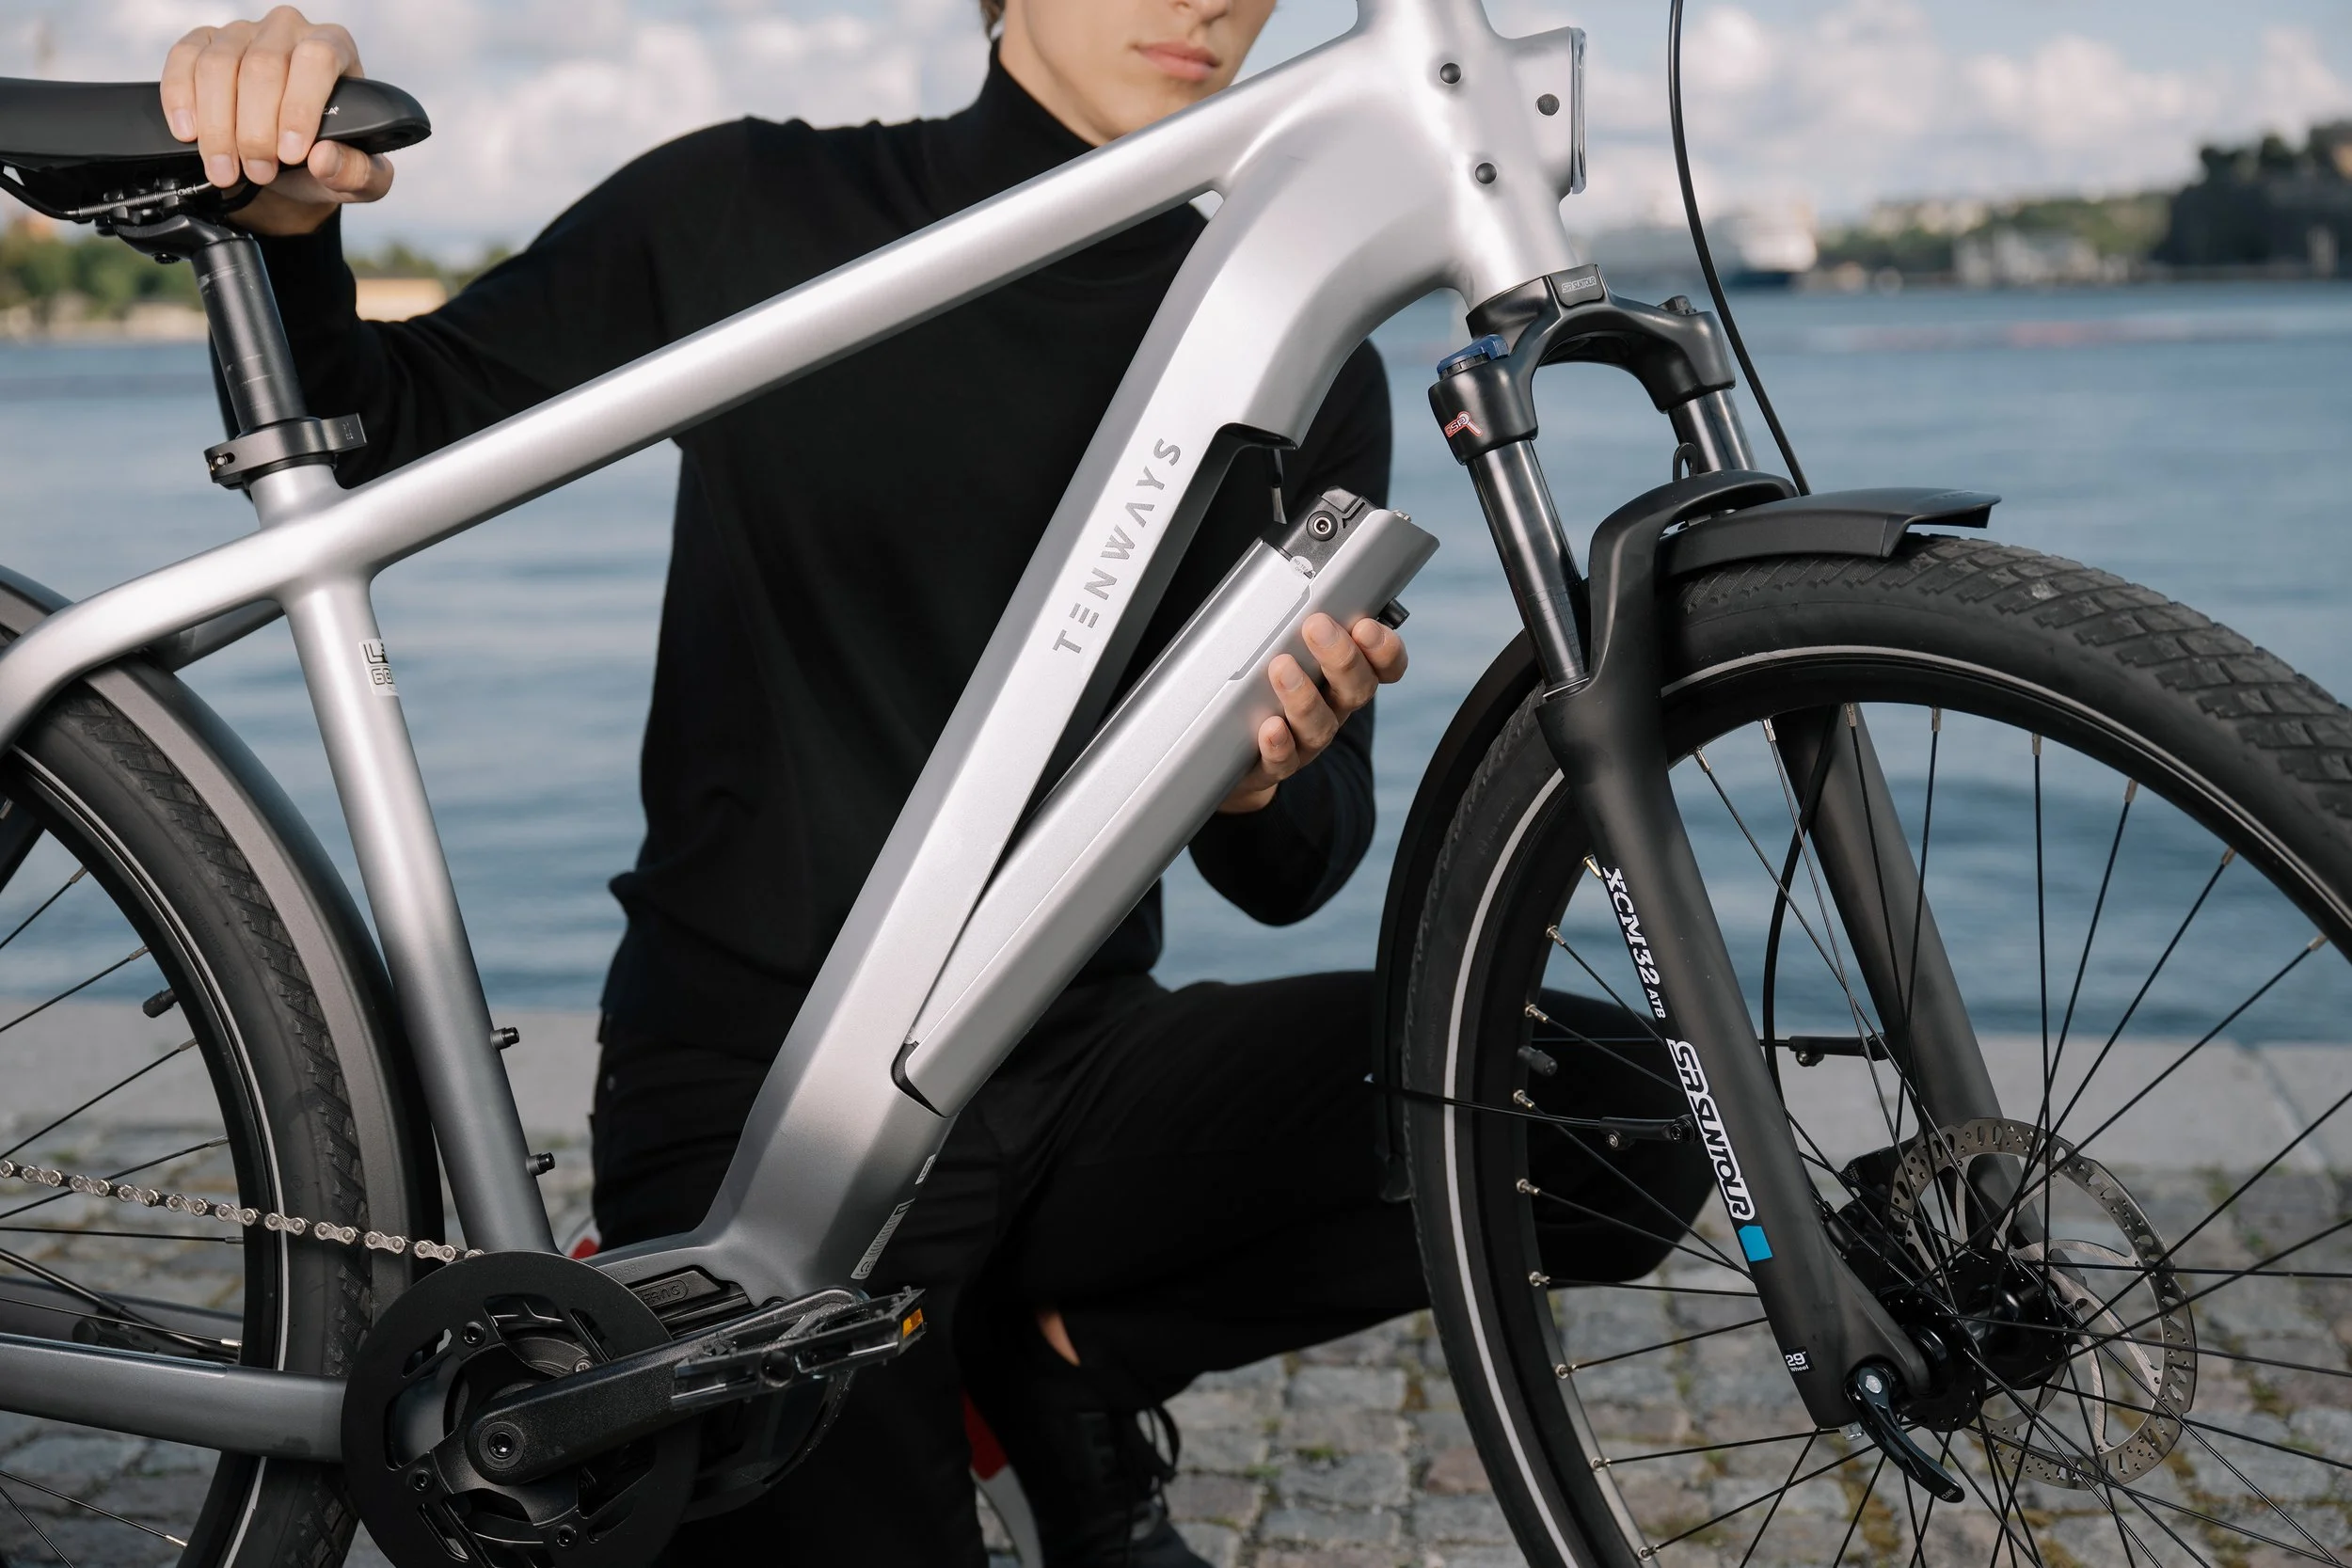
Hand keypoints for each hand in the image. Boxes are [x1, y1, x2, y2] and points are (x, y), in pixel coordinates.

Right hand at [160, 7, 392, 236]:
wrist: (288, 164)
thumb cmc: (327, 160)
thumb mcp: (360, 179)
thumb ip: (358, 174)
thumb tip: (325, 158)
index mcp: (335, 47)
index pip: (317, 59)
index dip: (300, 107)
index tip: (292, 154)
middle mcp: (288, 30)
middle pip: (262, 67)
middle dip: (255, 130)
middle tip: (259, 173)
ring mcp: (242, 33)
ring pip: (218, 66)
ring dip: (217, 126)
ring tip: (225, 171)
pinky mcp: (202, 43)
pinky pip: (184, 60)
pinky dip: (181, 99)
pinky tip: (189, 133)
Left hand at [1218, 613, 1407, 813]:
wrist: (1235, 750)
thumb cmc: (1263, 684)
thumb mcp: (1283, 642)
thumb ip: (1294, 609)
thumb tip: (1295, 556)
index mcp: (1344, 674)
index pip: (1384, 663)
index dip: (1384, 648)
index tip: (1366, 625)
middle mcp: (1334, 707)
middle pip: (1356, 688)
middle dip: (1342, 656)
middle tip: (1317, 627)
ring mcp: (1308, 739)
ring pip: (1321, 724)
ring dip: (1304, 695)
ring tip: (1281, 667)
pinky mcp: (1277, 763)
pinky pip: (1284, 760)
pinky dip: (1279, 744)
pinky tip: (1269, 728)